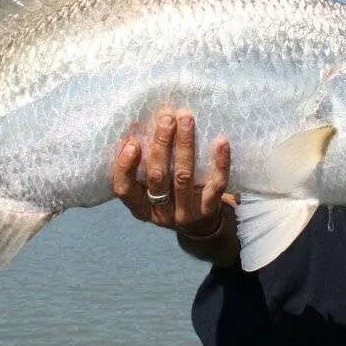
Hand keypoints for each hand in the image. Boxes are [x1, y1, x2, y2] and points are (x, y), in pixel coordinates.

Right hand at [111, 109, 234, 236]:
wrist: (201, 227)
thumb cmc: (170, 195)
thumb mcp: (151, 187)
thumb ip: (144, 163)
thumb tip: (140, 124)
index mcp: (140, 205)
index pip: (124, 189)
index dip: (125, 167)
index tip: (132, 142)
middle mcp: (160, 212)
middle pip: (157, 177)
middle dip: (161, 145)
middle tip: (166, 118)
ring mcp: (185, 212)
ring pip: (183, 177)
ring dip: (185, 145)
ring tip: (186, 120)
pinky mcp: (208, 210)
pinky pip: (216, 185)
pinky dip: (220, 163)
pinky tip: (221, 142)